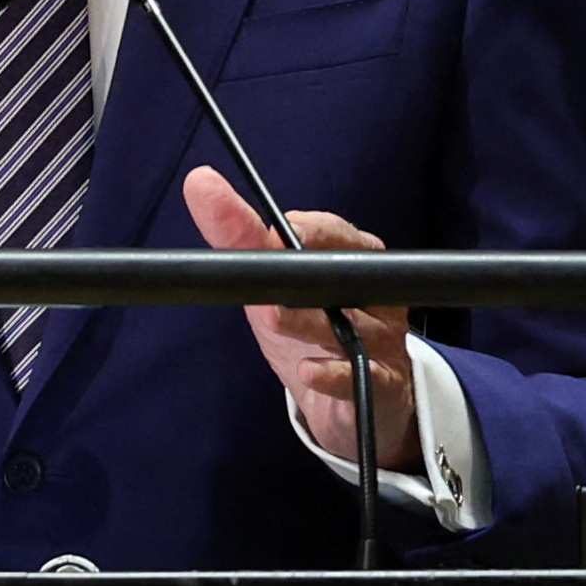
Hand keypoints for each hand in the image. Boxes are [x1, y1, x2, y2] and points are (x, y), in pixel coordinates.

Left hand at [181, 165, 419, 473]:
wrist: (349, 402)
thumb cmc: (309, 332)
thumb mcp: (270, 287)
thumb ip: (240, 240)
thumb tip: (200, 183)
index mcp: (352, 259)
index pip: (336, 233)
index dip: (308, 231)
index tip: (276, 231)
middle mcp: (374, 294)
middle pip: (347, 278)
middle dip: (309, 276)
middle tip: (270, 279)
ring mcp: (384, 339)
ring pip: (353, 328)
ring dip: (310, 324)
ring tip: (274, 317)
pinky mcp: (384, 384)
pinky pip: (363, 377)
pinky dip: (334, 375)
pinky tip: (308, 372)